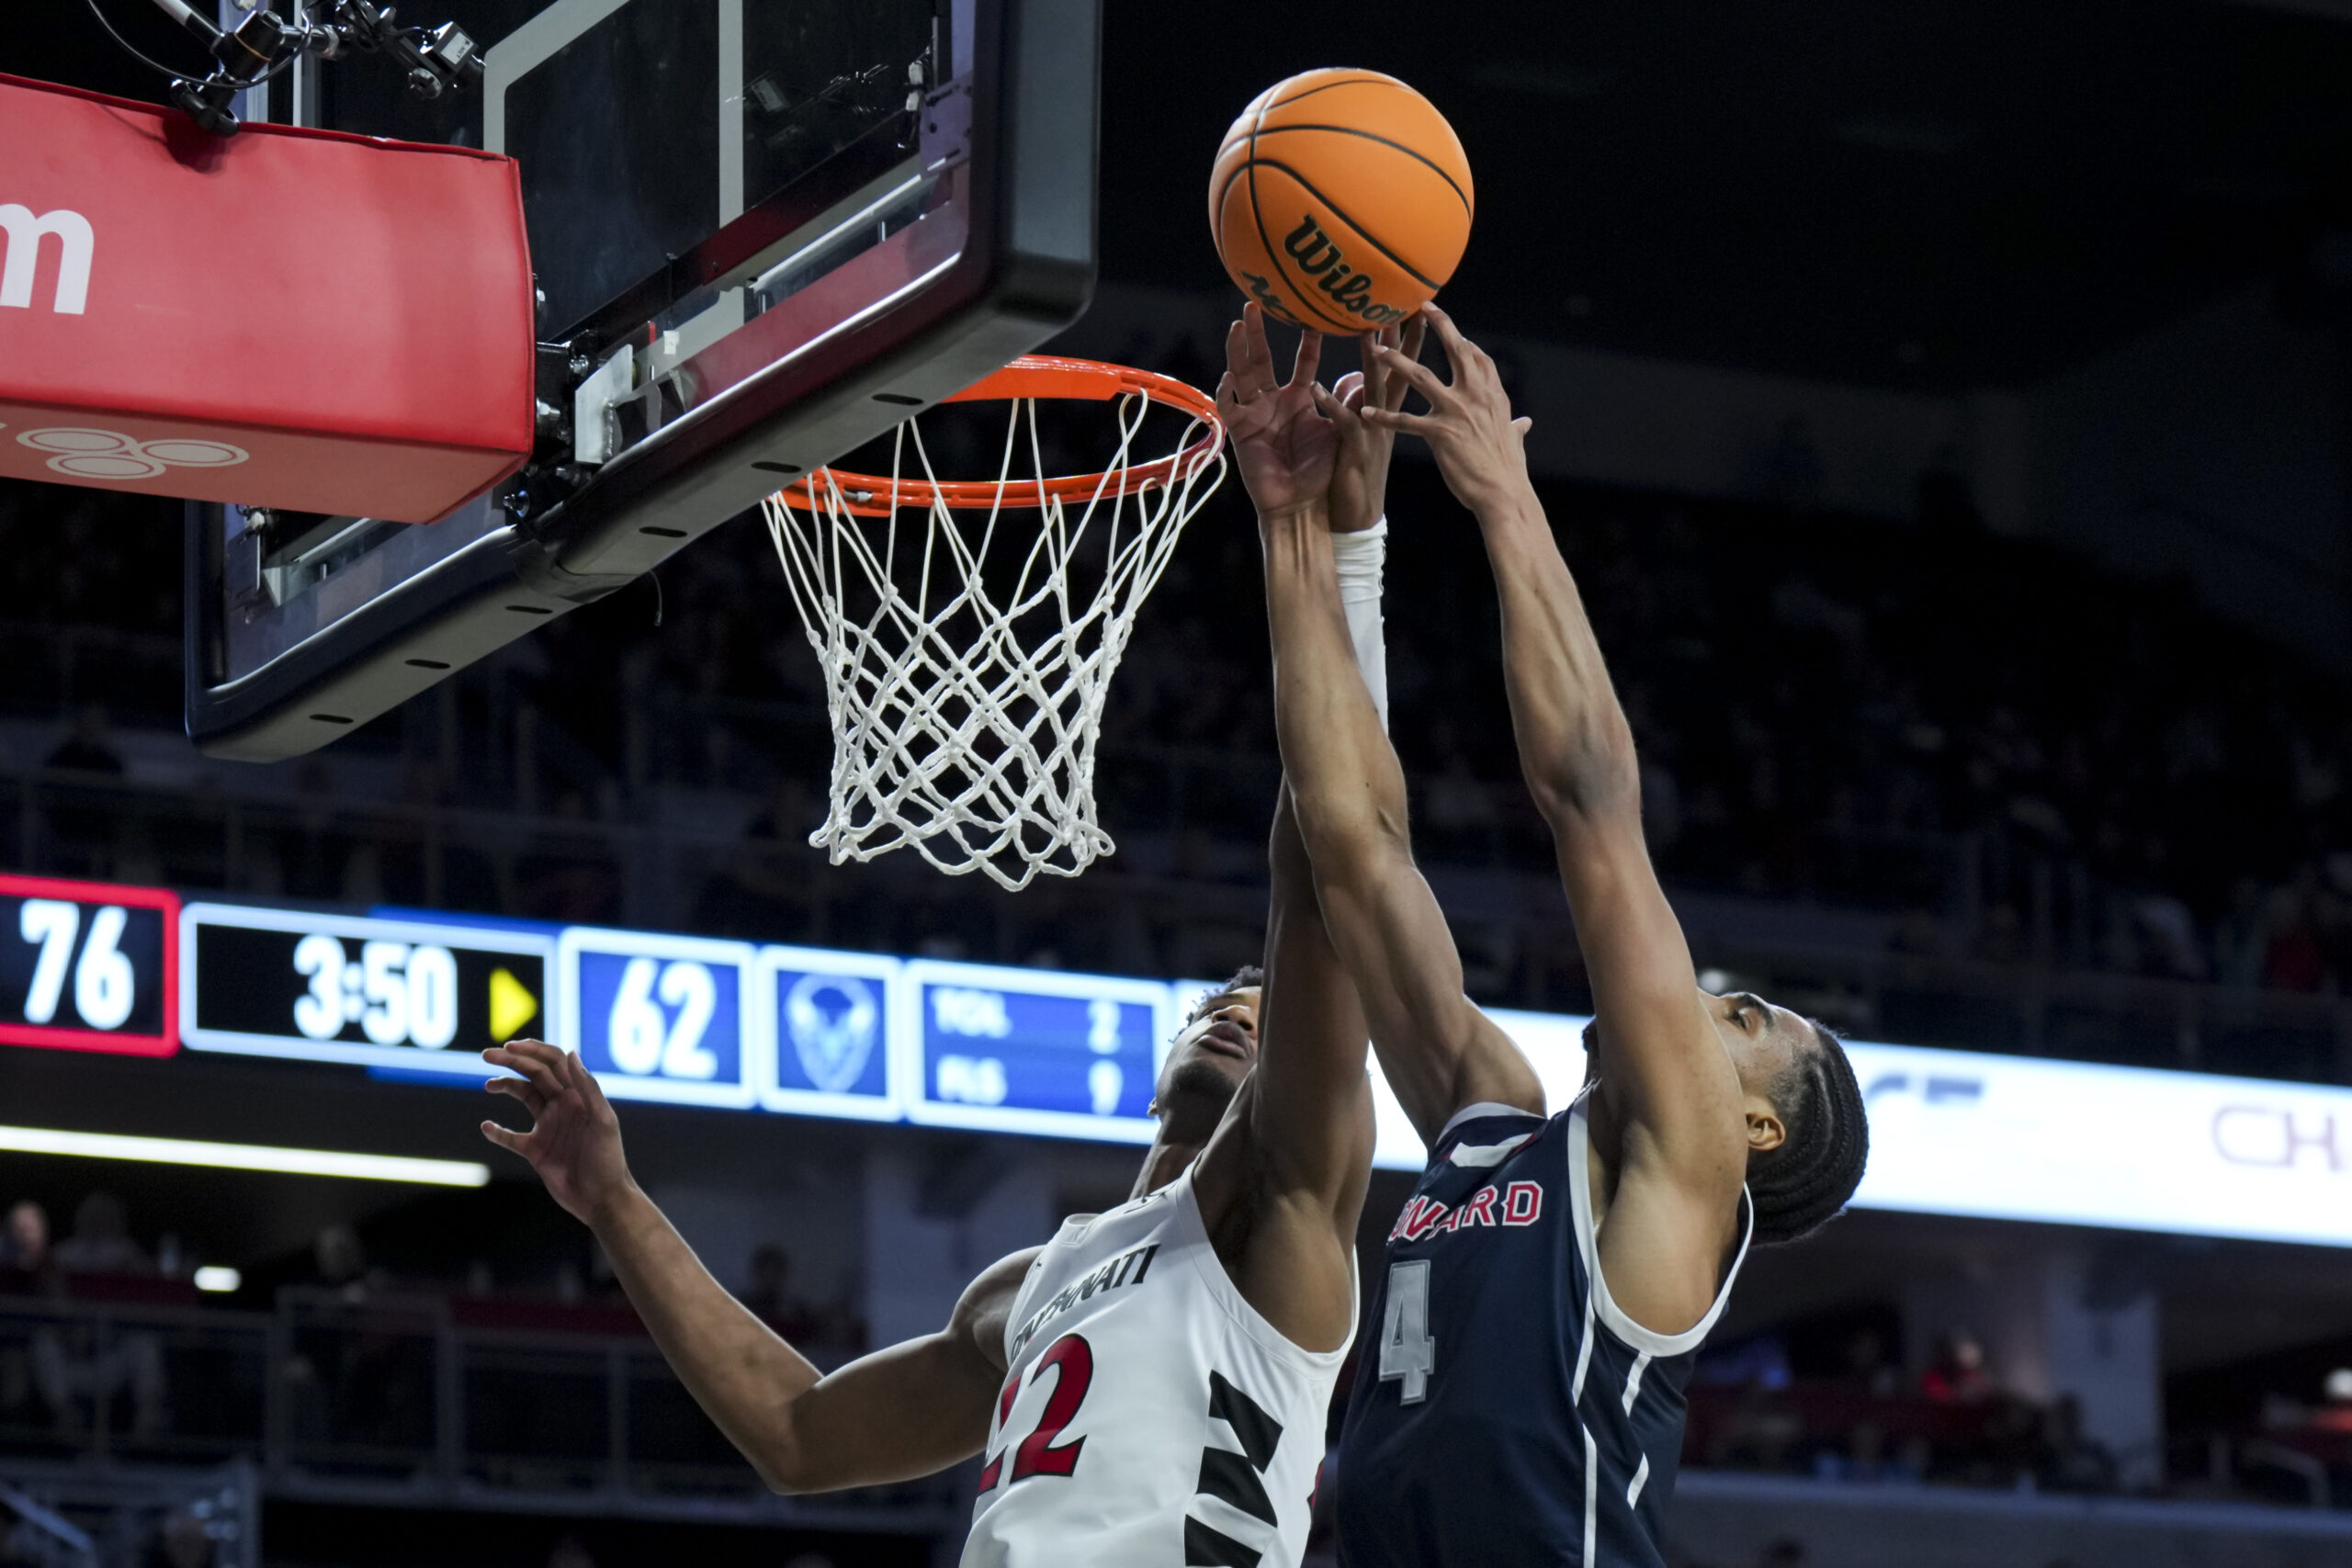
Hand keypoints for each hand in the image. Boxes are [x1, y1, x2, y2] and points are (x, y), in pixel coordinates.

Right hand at [481, 1040, 636, 1227]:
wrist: (602, 1199)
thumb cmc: (608, 1160)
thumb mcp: (602, 1121)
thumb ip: (588, 1088)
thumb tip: (570, 1053)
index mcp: (579, 1095)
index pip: (553, 1063)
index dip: (532, 1051)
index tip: (509, 1047)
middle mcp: (563, 1106)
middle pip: (534, 1074)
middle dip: (512, 1061)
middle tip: (486, 1055)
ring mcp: (549, 1127)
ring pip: (523, 1097)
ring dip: (505, 1086)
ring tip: (489, 1085)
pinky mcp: (537, 1151)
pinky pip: (511, 1137)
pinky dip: (497, 1132)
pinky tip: (486, 1127)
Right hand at [1218, 303, 1335, 517]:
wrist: (1302, 506)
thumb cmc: (1321, 472)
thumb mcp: (1339, 430)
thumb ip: (1350, 402)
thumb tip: (1367, 372)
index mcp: (1299, 399)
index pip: (1303, 361)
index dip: (1308, 339)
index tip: (1315, 314)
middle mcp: (1274, 401)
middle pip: (1262, 359)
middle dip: (1257, 332)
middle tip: (1254, 302)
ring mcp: (1254, 414)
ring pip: (1242, 374)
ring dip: (1239, 350)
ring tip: (1238, 324)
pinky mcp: (1240, 433)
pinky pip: (1229, 408)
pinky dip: (1227, 393)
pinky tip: (1228, 376)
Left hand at [1314, 315, 1426, 533]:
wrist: (1365, 523)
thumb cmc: (1371, 484)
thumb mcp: (1376, 441)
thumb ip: (1374, 410)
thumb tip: (1362, 382)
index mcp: (1399, 416)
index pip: (1411, 369)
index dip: (1414, 339)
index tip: (1420, 308)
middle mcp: (1391, 419)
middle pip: (1401, 369)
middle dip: (1402, 335)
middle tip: (1404, 302)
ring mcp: (1379, 434)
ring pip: (1378, 389)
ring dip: (1372, 360)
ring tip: (1366, 331)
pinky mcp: (1361, 451)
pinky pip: (1346, 424)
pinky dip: (1332, 406)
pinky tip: (1318, 388)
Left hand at [1363, 305, 1532, 517]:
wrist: (1504, 494)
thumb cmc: (1509, 472)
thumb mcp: (1514, 442)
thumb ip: (1515, 428)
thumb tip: (1524, 423)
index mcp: (1493, 396)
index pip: (1478, 358)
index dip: (1463, 341)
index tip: (1450, 328)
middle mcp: (1476, 396)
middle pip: (1456, 350)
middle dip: (1439, 325)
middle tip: (1421, 306)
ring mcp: (1458, 412)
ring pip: (1421, 377)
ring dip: (1396, 361)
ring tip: (1376, 349)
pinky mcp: (1440, 433)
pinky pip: (1405, 421)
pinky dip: (1383, 416)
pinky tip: (1364, 411)